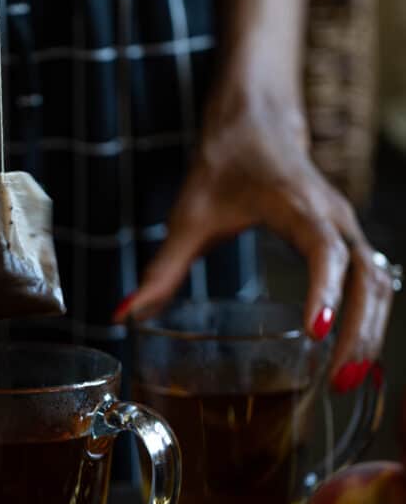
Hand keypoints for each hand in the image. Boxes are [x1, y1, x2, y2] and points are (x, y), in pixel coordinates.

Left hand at [115, 87, 395, 390]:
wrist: (257, 120)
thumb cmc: (225, 164)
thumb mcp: (189, 216)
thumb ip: (162, 269)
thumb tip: (124, 314)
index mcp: (296, 204)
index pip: (324, 249)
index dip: (323, 289)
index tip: (316, 331)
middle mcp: (333, 217)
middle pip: (366, 276)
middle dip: (358, 331)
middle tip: (338, 383)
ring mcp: (347, 228)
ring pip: (379, 282)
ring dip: (370, 332)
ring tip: (348, 382)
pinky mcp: (349, 240)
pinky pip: (375, 282)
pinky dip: (371, 319)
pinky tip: (354, 357)